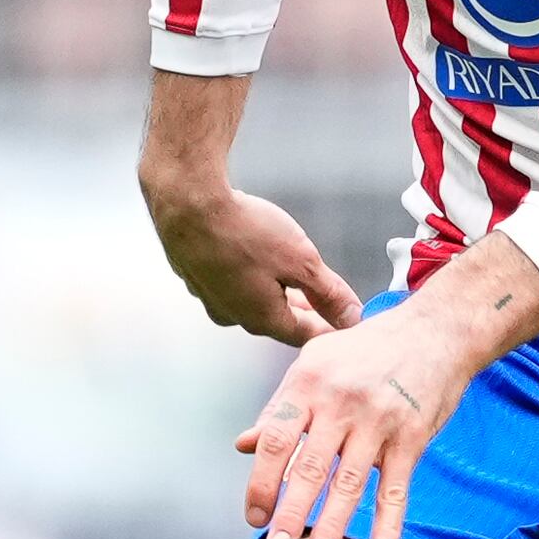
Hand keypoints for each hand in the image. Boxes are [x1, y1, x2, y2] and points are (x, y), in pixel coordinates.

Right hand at [149, 176, 363, 346]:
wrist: (186, 203)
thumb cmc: (243, 231)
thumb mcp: (301, 262)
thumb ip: (329, 293)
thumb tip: (352, 317)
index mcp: (262, 319)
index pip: (305, 335)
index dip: (330, 329)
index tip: (346, 324)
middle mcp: (233, 315)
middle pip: (278, 319)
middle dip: (303, 311)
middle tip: (325, 303)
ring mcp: (209, 296)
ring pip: (252, 300)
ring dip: (274, 292)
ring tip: (291, 278)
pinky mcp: (195, 274)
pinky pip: (230, 282)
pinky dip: (248, 274)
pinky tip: (253, 257)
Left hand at [238, 239, 538, 538]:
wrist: (435, 331)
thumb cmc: (366, 350)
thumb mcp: (315, 363)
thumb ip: (280, 407)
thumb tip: (242, 446)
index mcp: (308, 383)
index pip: (275, 439)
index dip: (261, 481)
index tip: (254, 517)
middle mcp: (341, 403)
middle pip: (310, 467)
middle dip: (291, 513)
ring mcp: (379, 421)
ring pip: (350, 483)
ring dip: (332, 526)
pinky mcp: (412, 437)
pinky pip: (397, 488)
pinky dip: (389, 524)